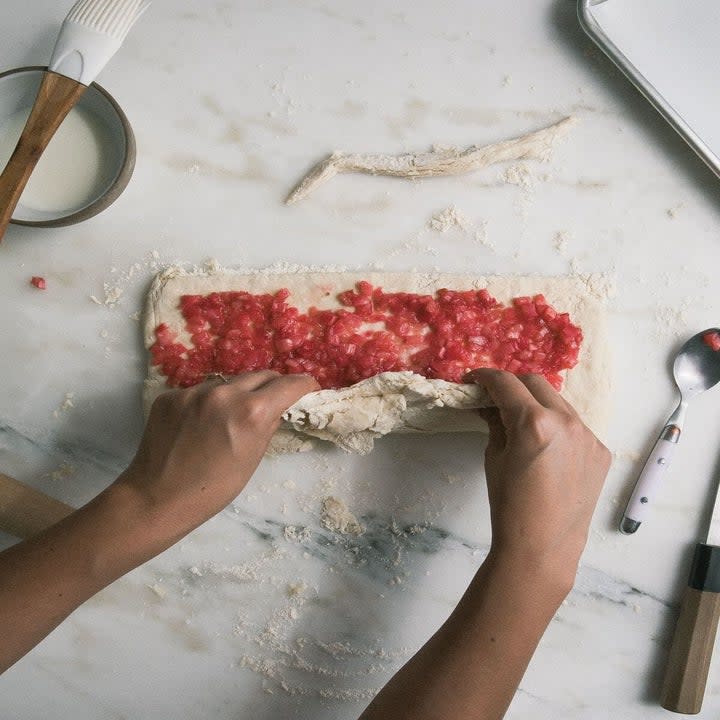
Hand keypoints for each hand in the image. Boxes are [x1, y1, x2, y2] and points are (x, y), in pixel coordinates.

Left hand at [119, 371, 318, 537]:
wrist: (157, 498)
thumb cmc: (213, 488)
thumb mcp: (253, 459)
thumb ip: (268, 426)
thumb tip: (277, 408)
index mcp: (251, 412)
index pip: (289, 384)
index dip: (304, 386)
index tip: (309, 389)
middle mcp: (224, 393)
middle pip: (260, 375)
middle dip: (272, 386)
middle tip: (273, 401)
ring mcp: (194, 391)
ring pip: (228, 382)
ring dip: (237, 394)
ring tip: (229, 419)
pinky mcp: (171, 395)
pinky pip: (200, 391)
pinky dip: (208, 403)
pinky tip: (200, 425)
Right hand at [464, 369, 610, 591]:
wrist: (543, 546)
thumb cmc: (510, 505)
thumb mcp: (494, 457)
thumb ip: (495, 422)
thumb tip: (491, 405)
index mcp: (534, 422)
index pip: (506, 383)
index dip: (486, 377)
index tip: (475, 380)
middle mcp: (566, 421)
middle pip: (536, 382)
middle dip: (512, 384)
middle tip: (495, 397)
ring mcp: (588, 435)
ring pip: (559, 402)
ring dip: (537, 403)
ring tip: (521, 421)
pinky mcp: (601, 450)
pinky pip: (575, 426)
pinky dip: (557, 426)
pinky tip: (546, 446)